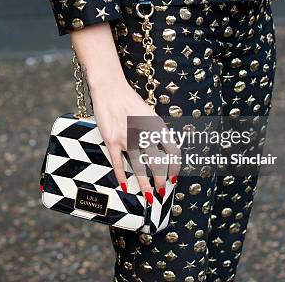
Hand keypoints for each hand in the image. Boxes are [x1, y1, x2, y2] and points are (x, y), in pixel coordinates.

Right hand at [90, 79, 180, 202]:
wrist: (110, 89)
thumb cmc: (129, 101)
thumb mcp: (149, 114)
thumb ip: (155, 132)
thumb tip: (160, 150)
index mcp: (157, 126)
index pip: (172, 151)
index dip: (174, 167)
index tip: (174, 177)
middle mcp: (145, 133)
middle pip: (157, 163)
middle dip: (160, 180)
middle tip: (161, 190)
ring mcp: (128, 138)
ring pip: (139, 167)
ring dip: (144, 184)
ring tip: (148, 195)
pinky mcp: (112, 140)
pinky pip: (118, 163)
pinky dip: (121, 176)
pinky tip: (124, 185)